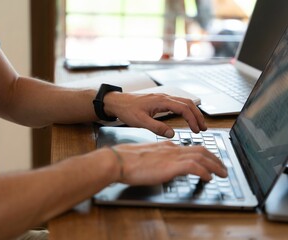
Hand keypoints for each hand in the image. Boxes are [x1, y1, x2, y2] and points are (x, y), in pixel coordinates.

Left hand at [104, 92, 206, 137]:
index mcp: (161, 101)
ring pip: (184, 102)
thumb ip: (156, 127)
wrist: (117, 102)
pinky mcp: (160, 100)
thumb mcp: (140, 121)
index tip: (197, 130)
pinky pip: (178, 103)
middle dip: (198, 116)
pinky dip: (186, 110)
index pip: (184, 108)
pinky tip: (186, 117)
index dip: (193, 119)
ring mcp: (163, 98)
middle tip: (203, 128)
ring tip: (198, 124)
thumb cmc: (127, 110)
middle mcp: (164, 97)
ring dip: (193, 112)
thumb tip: (171, 134)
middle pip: (188, 104)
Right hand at [110, 141, 226, 184]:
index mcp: (167, 146)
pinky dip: (204, 171)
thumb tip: (163, 166)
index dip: (204, 155)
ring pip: (201, 157)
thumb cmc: (127, 160)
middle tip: (222, 167)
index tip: (209, 161)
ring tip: (222, 173)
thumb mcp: (146, 158)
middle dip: (215, 159)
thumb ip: (158, 159)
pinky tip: (208, 178)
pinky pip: (194, 167)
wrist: (119, 160)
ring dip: (215, 165)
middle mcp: (172, 149)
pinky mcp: (170, 165)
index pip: (190, 148)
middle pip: (200, 150)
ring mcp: (172, 156)